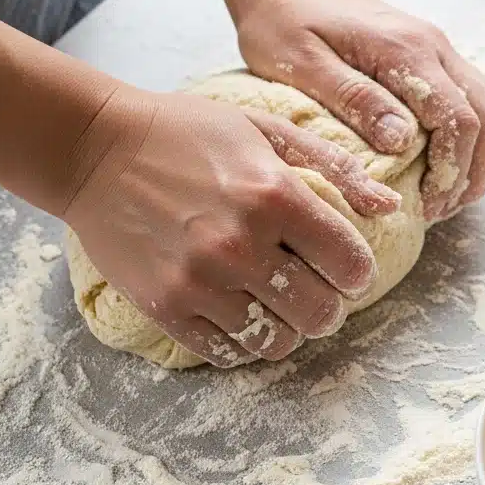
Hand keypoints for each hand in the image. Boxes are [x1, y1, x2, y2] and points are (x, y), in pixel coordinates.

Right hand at [64, 87, 400, 366]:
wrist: (93, 149)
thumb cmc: (187, 134)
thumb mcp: (266, 131)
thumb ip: (334, 168)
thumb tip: (390, 207)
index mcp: (275, 195)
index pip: (351, 265)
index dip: (356, 272)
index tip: (344, 268)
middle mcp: (241, 244)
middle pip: (321, 314)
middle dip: (328, 306)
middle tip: (312, 291)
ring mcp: (200, 281)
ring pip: (279, 342)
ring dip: (286, 328)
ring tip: (274, 303)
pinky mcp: (166, 306)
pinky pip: (228, 353)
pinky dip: (243, 342)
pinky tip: (238, 314)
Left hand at [233, 0, 484, 221]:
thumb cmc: (284, 23)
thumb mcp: (302, 64)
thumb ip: (355, 99)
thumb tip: (402, 142)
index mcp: (407, 50)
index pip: (460, 120)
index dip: (451, 173)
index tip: (427, 207)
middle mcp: (435, 47)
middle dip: (471, 173)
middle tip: (440, 209)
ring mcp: (440, 50)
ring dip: (479, 159)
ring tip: (447, 195)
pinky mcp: (436, 57)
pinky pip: (478, 100)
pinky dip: (474, 139)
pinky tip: (446, 164)